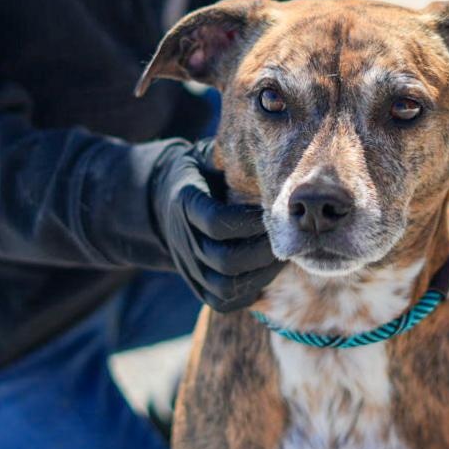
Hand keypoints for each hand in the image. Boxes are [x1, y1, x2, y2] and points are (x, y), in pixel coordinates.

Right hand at [150, 139, 282, 310]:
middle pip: (224, 260)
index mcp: (184, 202)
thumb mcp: (208, 158)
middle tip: (289, 241)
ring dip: (260, 276)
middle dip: (263, 253)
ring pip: (224, 286)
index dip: (250, 223)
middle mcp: (182, 238)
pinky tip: (267, 278)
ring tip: (283, 260)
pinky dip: (248, 295)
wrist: (158, 202)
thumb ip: (233, 160)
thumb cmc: (200, 174)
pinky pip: (222, 301)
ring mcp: (186, 265)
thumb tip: (275, 147)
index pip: (217, 222)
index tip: (274, 214)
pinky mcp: (194, 283)